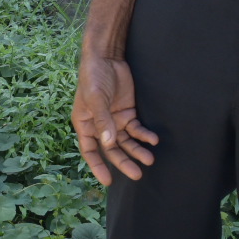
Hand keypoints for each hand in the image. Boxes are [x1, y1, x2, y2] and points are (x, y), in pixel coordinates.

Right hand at [71, 53, 158, 185]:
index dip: (98, 166)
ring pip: (126, 142)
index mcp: (85, 124)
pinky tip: (153, 140)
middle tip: (137, 175)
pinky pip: (137, 128)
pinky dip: (144, 135)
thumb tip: (109, 143)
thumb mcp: (95, 98)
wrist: (107, 57)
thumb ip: (102, 120)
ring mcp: (115, 119)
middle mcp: (100, 125)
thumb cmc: (94, 76)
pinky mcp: (128, 112)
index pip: (90, 150)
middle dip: (124, 162)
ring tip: (150, 159)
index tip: (108, 181)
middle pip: (112, 149)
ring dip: (137, 150)